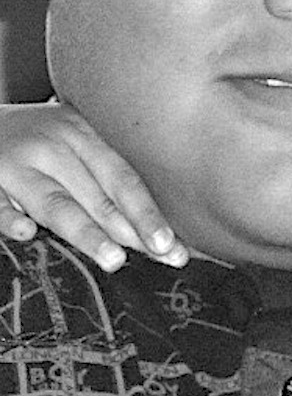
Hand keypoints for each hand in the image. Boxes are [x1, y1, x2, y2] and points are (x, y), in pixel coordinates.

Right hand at [0, 102, 186, 270]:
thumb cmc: (40, 140)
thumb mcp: (75, 141)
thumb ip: (105, 175)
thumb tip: (151, 226)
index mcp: (84, 136)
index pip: (124, 179)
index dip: (149, 212)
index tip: (171, 242)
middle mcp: (54, 147)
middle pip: (99, 195)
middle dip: (132, 230)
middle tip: (162, 254)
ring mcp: (16, 165)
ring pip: (57, 204)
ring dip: (88, 233)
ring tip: (114, 259)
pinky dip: (10, 218)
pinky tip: (26, 233)